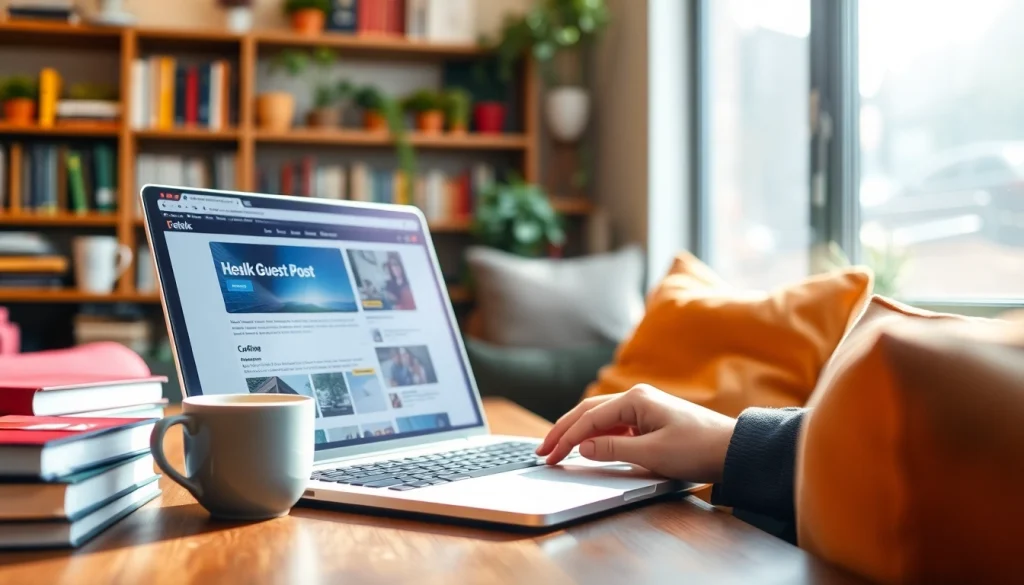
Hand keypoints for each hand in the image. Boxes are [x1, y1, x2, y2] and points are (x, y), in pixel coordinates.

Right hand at [535, 385, 736, 482]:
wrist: (733, 450)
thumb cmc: (698, 448)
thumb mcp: (652, 454)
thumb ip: (614, 450)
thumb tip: (583, 448)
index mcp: (635, 399)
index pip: (589, 418)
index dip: (566, 438)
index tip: (549, 455)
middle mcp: (637, 398)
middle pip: (589, 412)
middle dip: (564, 431)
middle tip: (543, 451)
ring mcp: (643, 408)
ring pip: (600, 418)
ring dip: (578, 434)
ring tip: (558, 450)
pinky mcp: (650, 420)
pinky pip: (614, 426)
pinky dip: (596, 436)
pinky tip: (587, 448)